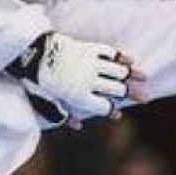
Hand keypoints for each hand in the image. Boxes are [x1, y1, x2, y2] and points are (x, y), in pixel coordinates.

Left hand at [10, 32, 141, 119]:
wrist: (32, 52)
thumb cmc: (38, 80)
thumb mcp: (47, 102)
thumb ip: (63, 114)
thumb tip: (78, 125)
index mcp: (79, 96)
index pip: (104, 107)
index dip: (111, 111)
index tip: (116, 113)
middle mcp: (89, 81)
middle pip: (117, 90)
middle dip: (131, 94)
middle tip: (143, 97)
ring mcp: (91, 64)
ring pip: (118, 71)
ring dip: (132, 75)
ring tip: (143, 77)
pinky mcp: (89, 49)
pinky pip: (111, 53)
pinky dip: (122, 56)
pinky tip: (131, 59)